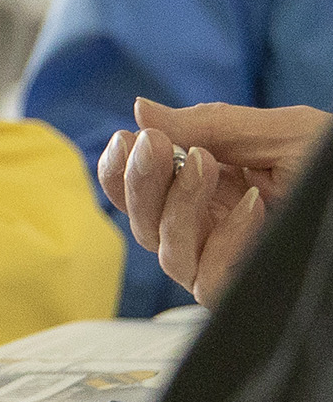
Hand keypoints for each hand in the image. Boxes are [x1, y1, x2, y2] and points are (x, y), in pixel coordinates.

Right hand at [98, 97, 326, 305]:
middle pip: (138, 221)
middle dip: (138, 181)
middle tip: (156, 145)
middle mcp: (212, 228)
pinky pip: (208, 280)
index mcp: (211, 188)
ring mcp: (230, 262)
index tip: (130, 139)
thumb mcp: (284, 132)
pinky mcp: (252, 290)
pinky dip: (222, 241)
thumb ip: (211, 125)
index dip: (119, 169)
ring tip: (212, 166)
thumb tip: (140, 111)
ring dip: (177, 206)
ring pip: (165, 253)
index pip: (135, 189)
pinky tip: (251, 206)